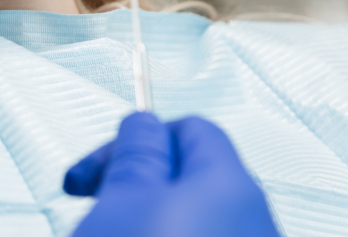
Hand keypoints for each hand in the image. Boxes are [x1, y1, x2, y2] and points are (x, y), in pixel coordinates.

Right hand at [65, 112, 279, 236]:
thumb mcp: (123, 197)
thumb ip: (136, 150)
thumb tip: (145, 122)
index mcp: (230, 184)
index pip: (191, 128)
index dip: (137, 139)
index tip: (96, 168)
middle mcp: (253, 220)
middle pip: (189, 178)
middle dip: (135, 184)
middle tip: (94, 203)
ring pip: (189, 218)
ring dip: (142, 219)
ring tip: (107, 232)